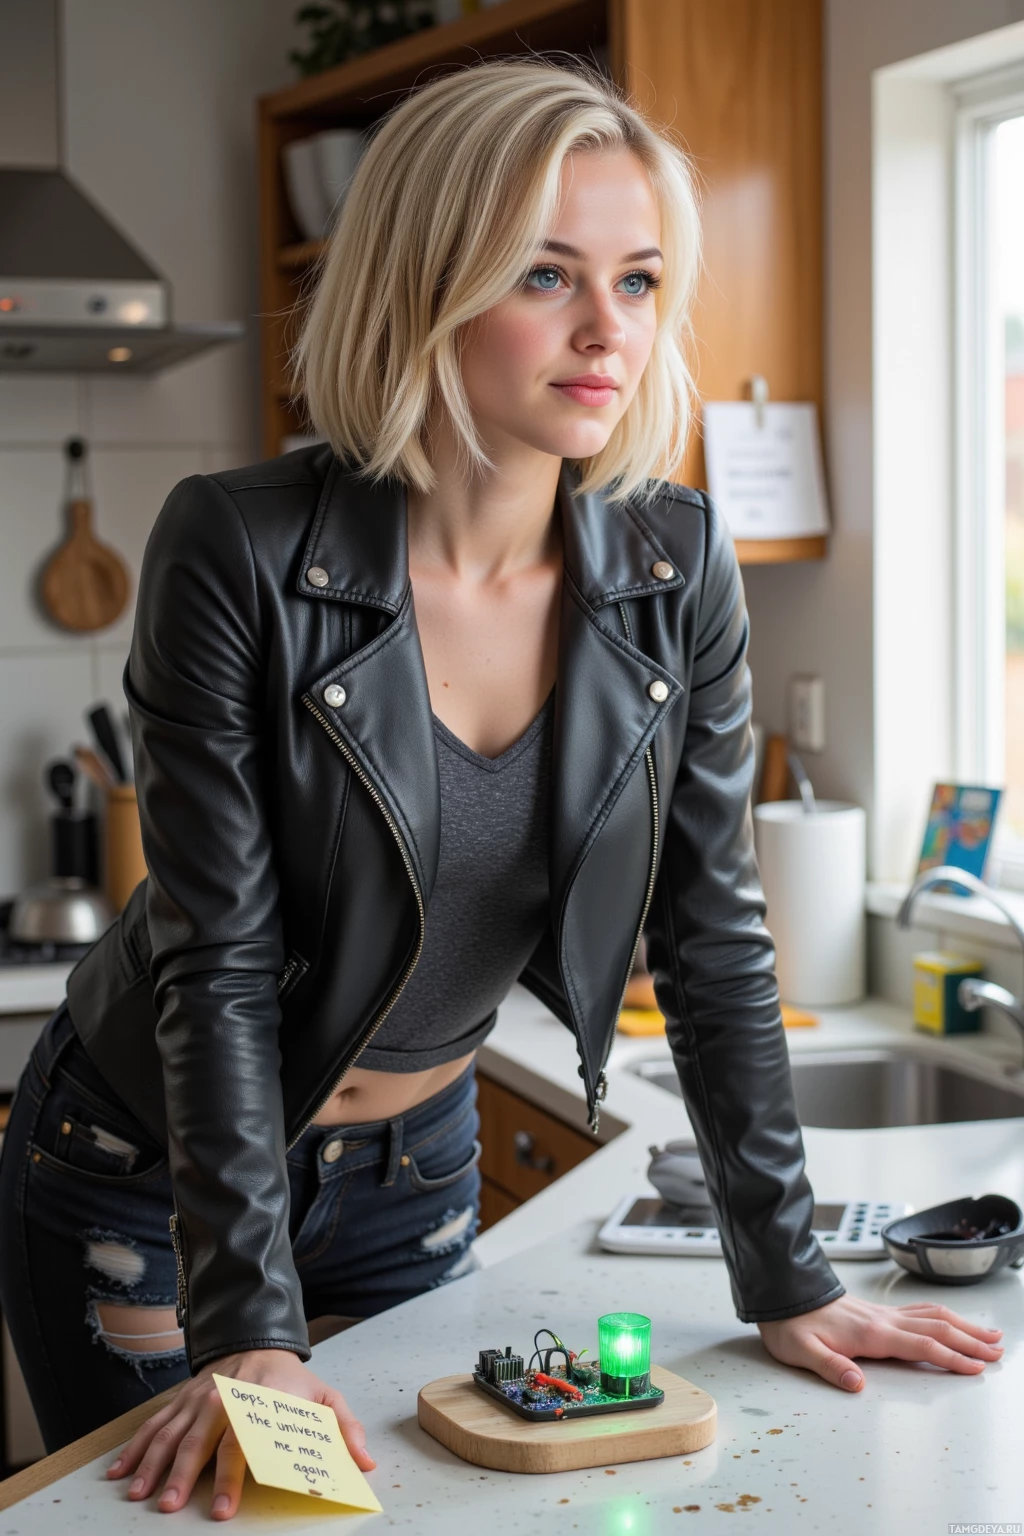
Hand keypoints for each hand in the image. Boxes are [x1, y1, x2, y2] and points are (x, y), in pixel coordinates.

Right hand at [106, 1347, 374, 1519]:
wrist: (257, 1339)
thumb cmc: (291, 1380)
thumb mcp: (324, 1397)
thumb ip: (343, 1430)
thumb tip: (366, 1461)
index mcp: (259, 1402)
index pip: (245, 1443)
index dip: (234, 1477)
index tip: (224, 1510)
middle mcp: (224, 1400)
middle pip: (200, 1440)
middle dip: (184, 1476)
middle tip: (171, 1507)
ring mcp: (198, 1400)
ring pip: (170, 1433)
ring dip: (153, 1465)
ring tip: (140, 1495)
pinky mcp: (181, 1401)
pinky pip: (154, 1426)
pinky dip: (135, 1449)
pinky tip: (119, 1473)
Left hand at [757, 1295, 1003, 1390]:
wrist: (782, 1293)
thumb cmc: (791, 1326)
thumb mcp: (801, 1352)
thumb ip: (830, 1367)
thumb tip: (856, 1384)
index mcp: (871, 1334)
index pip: (922, 1345)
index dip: (951, 1357)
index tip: (977, 1367)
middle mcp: (883, 1320)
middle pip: (937, 1328)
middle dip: (970, 1340)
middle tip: (998, 1352)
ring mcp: (883, 1313)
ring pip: (933, 1315)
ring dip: (963, 1325)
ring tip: (989, 1334)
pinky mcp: (878, 1311)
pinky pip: (920, 1311)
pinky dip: (944, 1316)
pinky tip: (952, 1321)